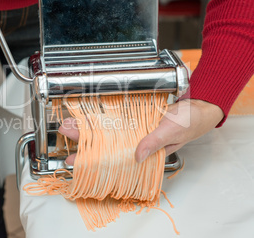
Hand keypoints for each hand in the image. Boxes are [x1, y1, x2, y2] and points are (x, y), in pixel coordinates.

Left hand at [59, 99, 223, 164]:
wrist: (199, 105)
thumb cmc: (191, 122)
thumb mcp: (172, 132)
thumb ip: (154, 142)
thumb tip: (136, 156)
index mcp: (144, 152)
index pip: (112, 159)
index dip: (93, 160)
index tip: (73, 160)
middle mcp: (135, 141)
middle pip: (104, 142)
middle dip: (83, 138)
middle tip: (64, 131)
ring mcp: (134, 127)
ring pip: (106, 129)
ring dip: (89, 126)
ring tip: (70, 122)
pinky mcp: (135, 114)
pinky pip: (116, 115)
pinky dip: (102, 114)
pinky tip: (87, 113)